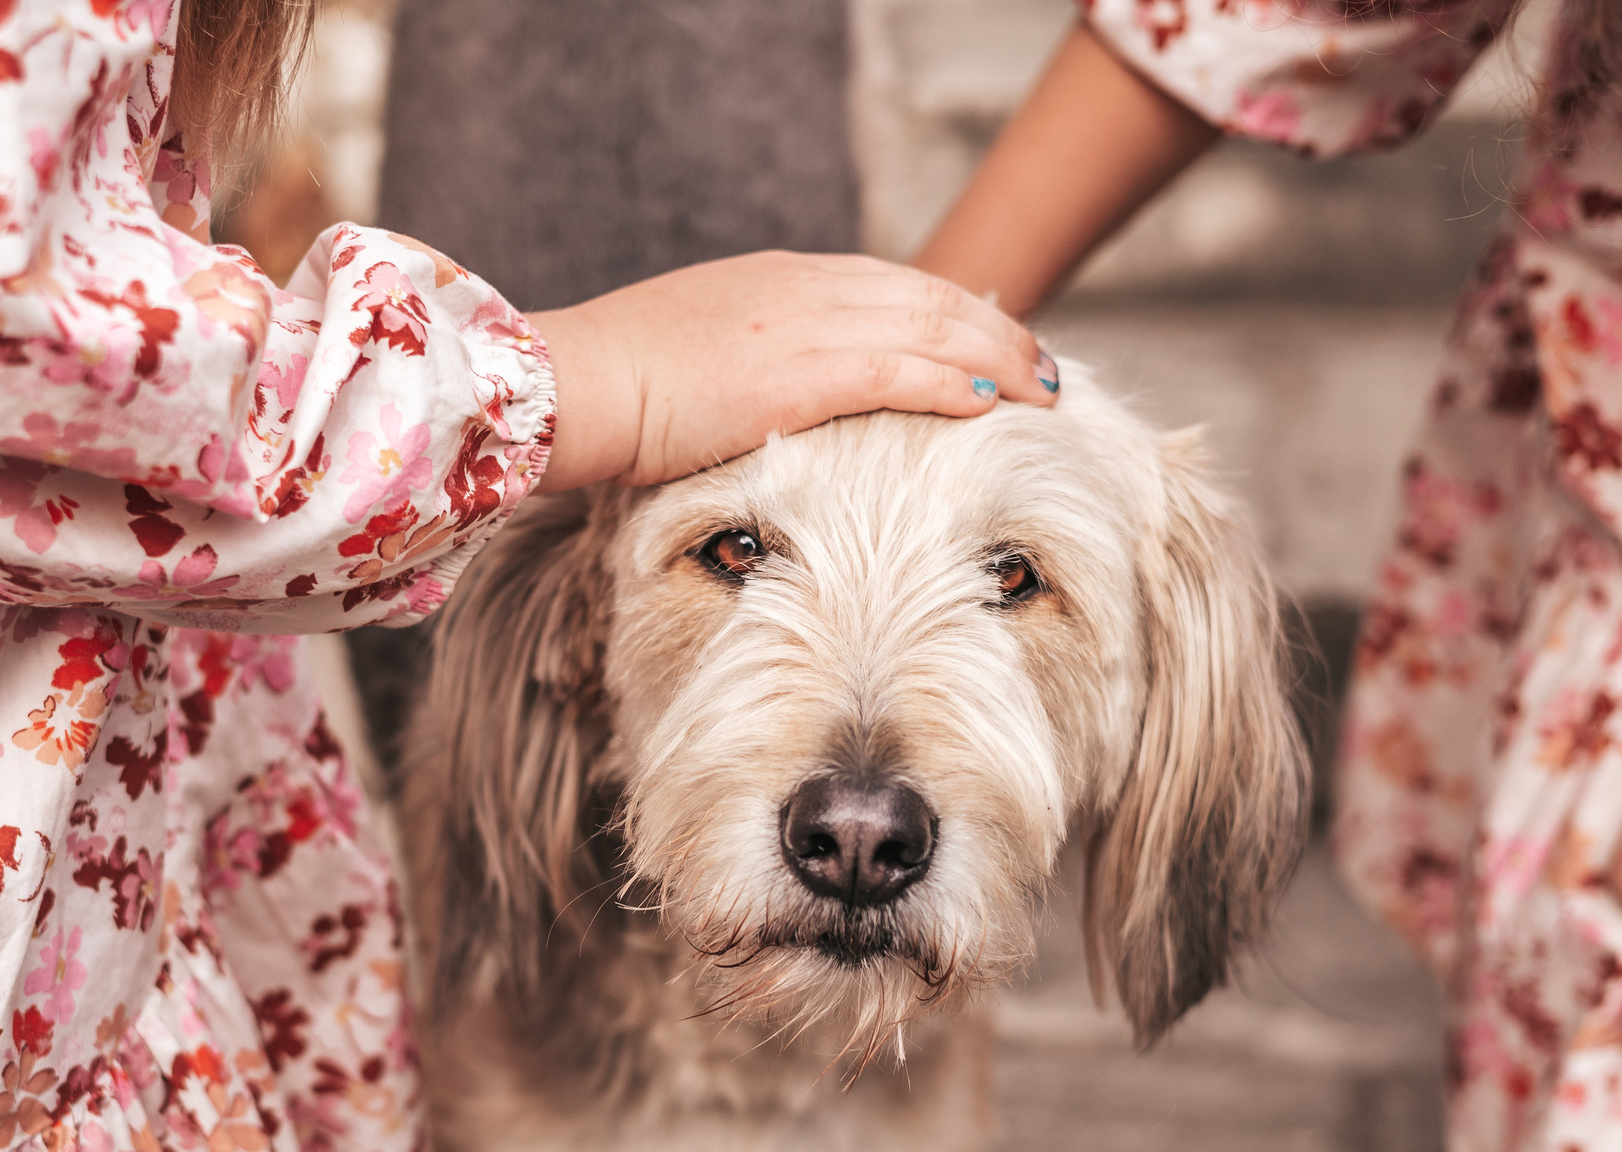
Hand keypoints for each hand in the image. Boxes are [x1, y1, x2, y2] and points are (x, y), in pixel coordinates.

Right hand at [530, 252, 1052, 491]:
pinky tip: (992, 402)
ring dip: (997, 356)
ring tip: (1042, 388)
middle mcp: (804, 288)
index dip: (950, 311)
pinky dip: (955, 381)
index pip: (891, 285)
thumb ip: (747, 363)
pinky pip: (902, 370)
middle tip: (1041, 365)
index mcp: (779, 280)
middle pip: (927, 296)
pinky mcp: (803, 372)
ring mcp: (806, 325)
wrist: (579, 380)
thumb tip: (768, 402)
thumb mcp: (693, 356)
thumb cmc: (616, 385)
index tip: (988, 339)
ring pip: (932, 326)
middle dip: (993, 329)